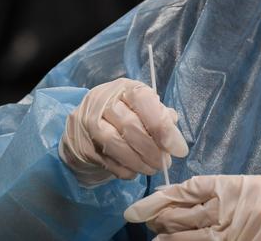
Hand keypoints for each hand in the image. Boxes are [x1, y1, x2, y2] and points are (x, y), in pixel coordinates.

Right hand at [59, 78, 188, 186]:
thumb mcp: (144, 110)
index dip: (163, 127)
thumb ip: (160, 118)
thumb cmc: (124, 117)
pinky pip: (105, 160)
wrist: (84, 129)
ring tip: (152, 169)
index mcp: (125, 88)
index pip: (144, 101)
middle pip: (130, 125)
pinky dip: (124, 170)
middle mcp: (103, 100)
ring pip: (115, 143)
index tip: (179, 149)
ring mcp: (87, 122)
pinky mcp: (81, 144)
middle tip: (165, 163)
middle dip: (152, 149)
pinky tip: (134, 171)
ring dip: (139, 162)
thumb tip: (173, 136)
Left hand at [124, 175, 260, 240]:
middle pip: (181, 213)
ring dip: (165, 233)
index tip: (139, 208)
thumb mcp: (236, 186)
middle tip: (142, 219)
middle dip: (158, 217)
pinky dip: (182, 239)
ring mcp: (225, 229)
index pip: (185, 192)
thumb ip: (206, 190)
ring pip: (186, 231)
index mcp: (225, 186)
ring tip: (152, 233)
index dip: (160, 199)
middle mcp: (223, 208)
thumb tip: (168, 196)